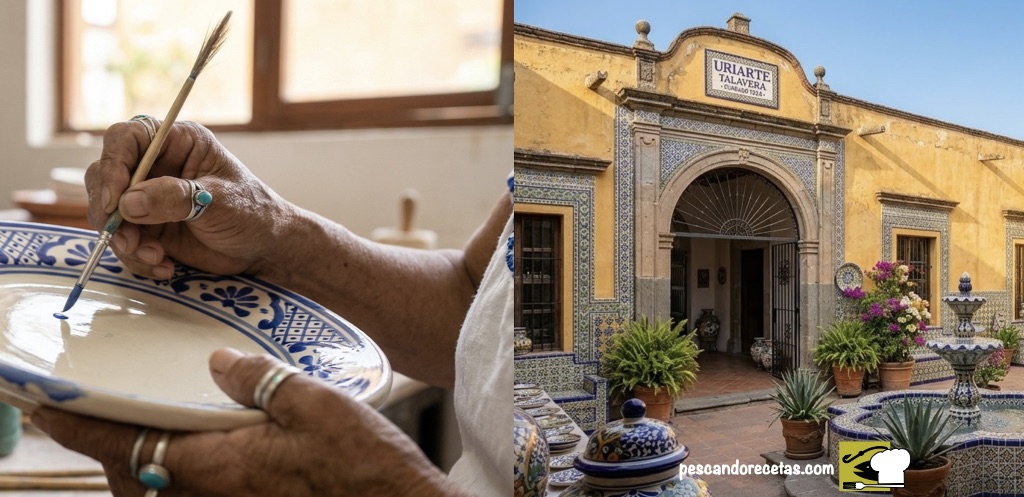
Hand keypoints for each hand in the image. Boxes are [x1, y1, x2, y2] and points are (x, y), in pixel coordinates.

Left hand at [33, 349, 462, 496]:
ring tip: (141, 428)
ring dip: (137, 462)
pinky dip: (173, 473)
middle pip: (130, 475)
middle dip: (103, 446)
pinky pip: (190, 494)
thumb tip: (219, 365)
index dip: (77, 423)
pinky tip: (200, 450)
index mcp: (215, 466)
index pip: (123, 442)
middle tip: (95, 412)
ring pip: (157, 489)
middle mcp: (211, 495)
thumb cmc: (364, 469)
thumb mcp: (317, 405)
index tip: (42, 404)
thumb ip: (260, 381)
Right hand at [85, 119, 293, 278]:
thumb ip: (175, 198)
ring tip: (155, 257)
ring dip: (124, 240)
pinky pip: (123, 240)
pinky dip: (136, 257)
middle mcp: (156, 165)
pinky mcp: (147, 226)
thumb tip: (127, 203)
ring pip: (109, 212)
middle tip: (126, 238)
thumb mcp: (220, 201)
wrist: (265, 246)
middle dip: (110, 210)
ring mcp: (147, 197)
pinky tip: (164, 266)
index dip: (113, 164)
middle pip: (105, 175)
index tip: (114, 199)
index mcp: (178, 142)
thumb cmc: (252, 212)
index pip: (126, 138)